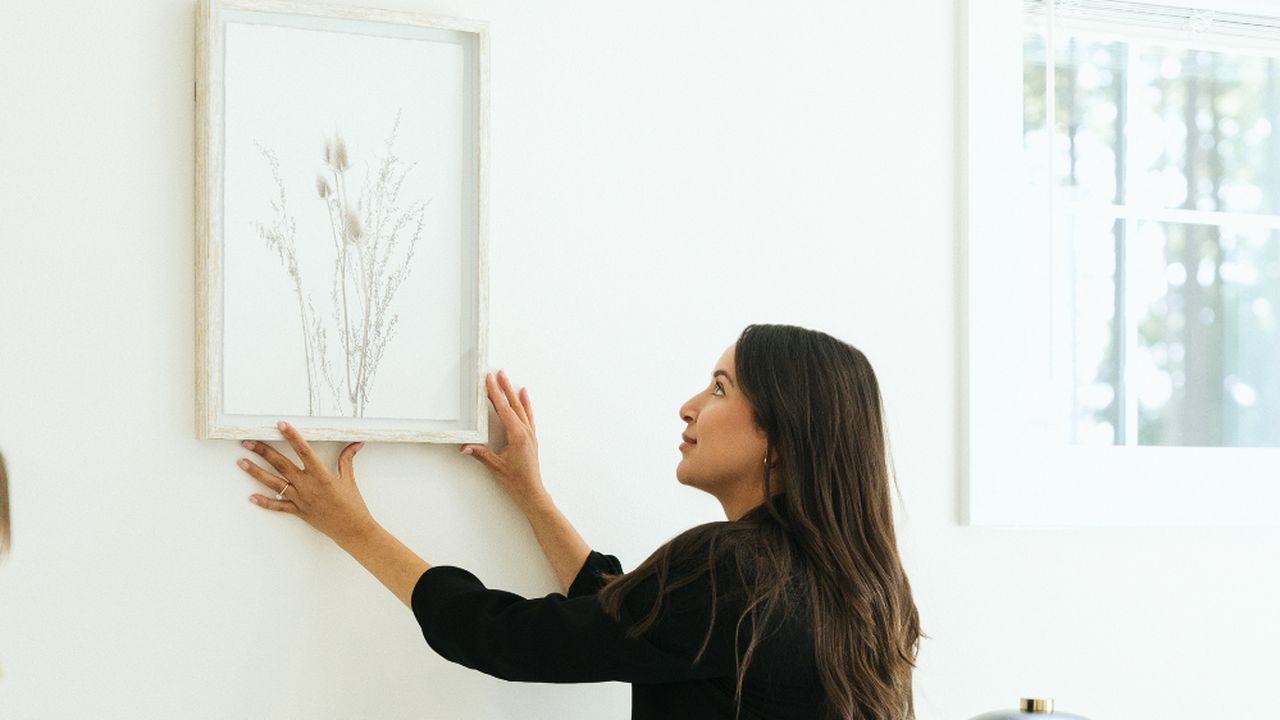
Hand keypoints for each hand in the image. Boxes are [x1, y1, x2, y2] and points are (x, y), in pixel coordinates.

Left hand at [237, 420, 375, 544]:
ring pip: (274, 483)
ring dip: (256, 472)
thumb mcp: (349, 479)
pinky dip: (264, 502)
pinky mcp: (298, 511)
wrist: (352, 529)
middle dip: (263, 451)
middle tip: (248, 442)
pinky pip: (278, 506)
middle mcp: (307, 486)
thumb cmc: (352, 504)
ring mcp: (300, 499)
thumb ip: (347, 459)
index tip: (281, 425)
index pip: (303, 451)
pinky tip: (251, 496)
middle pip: (281, 465)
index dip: (292, 437)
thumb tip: (356, 444)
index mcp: (321, 475)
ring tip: (241, 462)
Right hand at [461, 369, 547, 509]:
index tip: (489, 379)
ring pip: (521, 408)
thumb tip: (464, 446)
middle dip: (504, 387)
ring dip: (513, 392)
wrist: (531, 491)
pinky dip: (526, 403)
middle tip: (498, 372)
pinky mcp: (531, 437)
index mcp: (517, 435)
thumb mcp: (495, 467)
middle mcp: (526, 431)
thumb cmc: (515, 481)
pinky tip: (524, 394)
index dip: (495, 393)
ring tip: (508, 378)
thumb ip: (480, 454)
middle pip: (513, 404)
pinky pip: (528, 415)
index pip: (504, 409)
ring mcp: (530, 433)